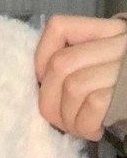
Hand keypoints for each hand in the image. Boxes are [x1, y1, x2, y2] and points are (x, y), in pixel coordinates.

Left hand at [34, 14, 126, 139]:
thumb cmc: (126, 89)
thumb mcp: (106, 63)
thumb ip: (80, 61)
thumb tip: (39, 80)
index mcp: (109, 30)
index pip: (59, 27)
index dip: (40, 56)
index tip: (41, 80)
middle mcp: (120, 42)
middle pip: (60, 64)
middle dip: (48, 98)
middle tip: (56, 118)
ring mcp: (126, 67)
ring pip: (74, 86)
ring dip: (67, 116)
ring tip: (76, 128)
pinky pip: (95, 104)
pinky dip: (86, 123)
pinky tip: (94, 130)